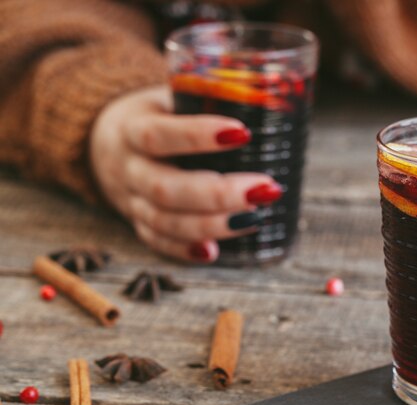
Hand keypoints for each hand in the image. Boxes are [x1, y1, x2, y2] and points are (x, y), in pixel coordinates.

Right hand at [89, 85, 281, 262]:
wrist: (104, 141)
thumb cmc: (155, 115)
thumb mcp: (169, 96)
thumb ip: (206, 96)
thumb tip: (267, 94)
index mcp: (130, 127)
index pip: (158, 135)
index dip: (197, 135)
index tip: (243, 133)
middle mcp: (127, 168)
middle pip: (164, 189)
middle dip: (216, 194)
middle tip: (264, 189)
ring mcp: (130, 200)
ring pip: (163, 221)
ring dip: (211, 224)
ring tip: (254, 218)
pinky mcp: (137, 222)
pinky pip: (157, 241)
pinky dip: (184, 250)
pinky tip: (214, 252)